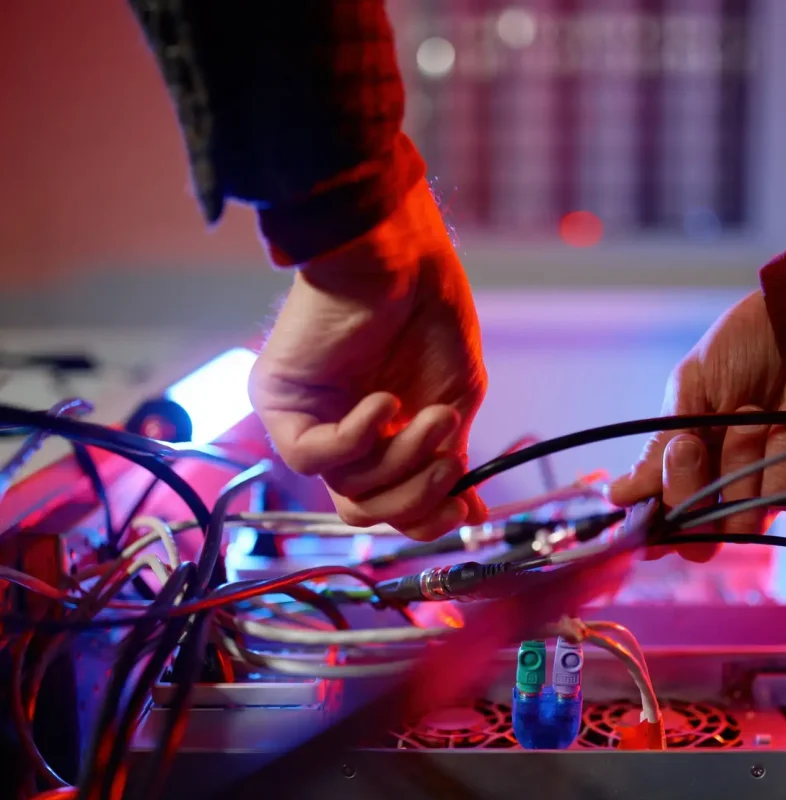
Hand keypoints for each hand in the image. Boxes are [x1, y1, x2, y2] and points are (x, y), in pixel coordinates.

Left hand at [250, 182, 486, 540]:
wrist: (402, 255)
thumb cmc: (429, 315)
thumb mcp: (453, 401)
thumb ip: (450, 460)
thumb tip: (468, 514)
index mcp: (380, 441)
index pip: (391, 508)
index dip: (426, 519)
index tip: (464, 508)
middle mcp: (340, 439)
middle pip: (363, 513)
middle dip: (415, 497)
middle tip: (448, 456)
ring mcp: (308, 422)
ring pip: (346, 490)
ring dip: (402, 456)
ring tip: (430, 413)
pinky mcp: (279, 402)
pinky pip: (311, 457)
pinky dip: (357, 435)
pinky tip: (382, 399)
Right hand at [609, 291, 785, 559]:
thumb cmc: (748, 342)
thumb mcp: (692, 386)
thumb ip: (660, 447)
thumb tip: (616, 496)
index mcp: (690, 461)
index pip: (666, 519)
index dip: (655, 527)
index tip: (647, 514)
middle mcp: (729, 481)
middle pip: (703, 535)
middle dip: (694, 491)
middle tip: (694, 447)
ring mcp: (773, 482)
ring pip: (747, 518)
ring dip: (744, 465)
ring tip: (753, 415)